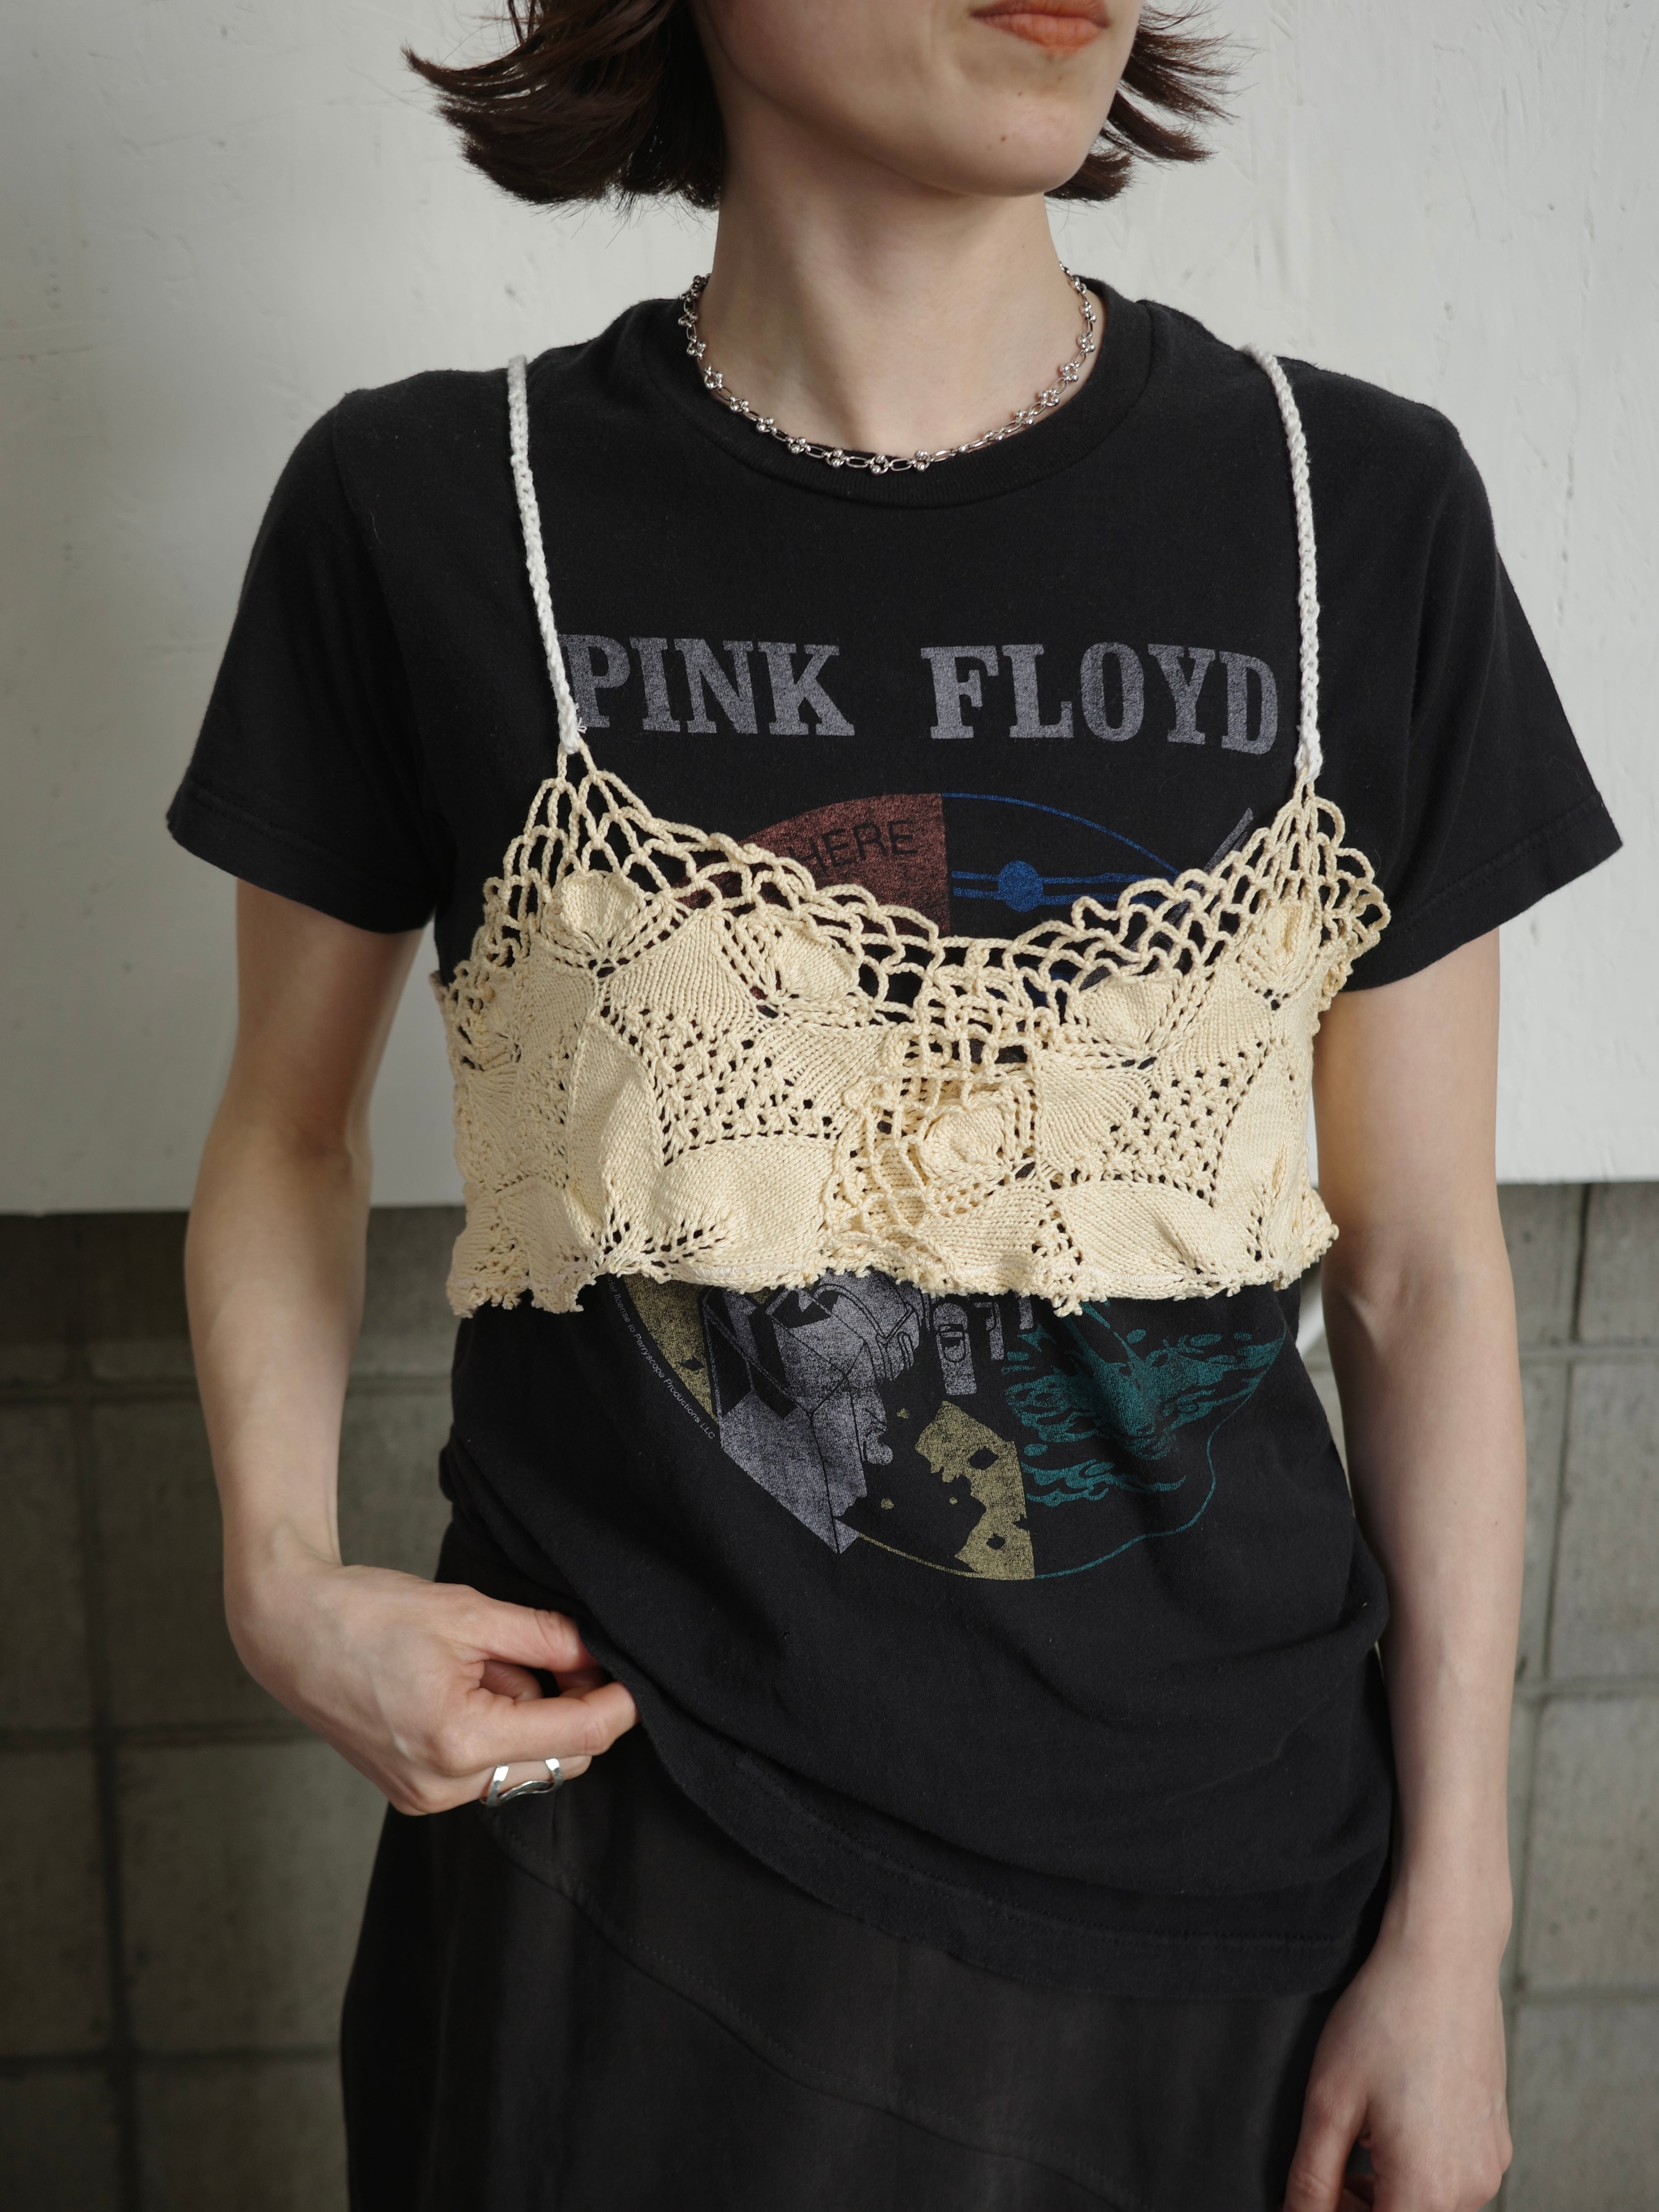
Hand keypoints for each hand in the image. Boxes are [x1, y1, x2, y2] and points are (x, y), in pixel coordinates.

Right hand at [227, 1542, 637, 1813]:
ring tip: (488, 1660)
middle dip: (571, 1707)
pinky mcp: (411, 1790)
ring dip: (528, 1715)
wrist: (290, 1629)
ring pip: (521, 1765)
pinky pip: (484, 1767)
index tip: (637, 1681)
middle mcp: (441, 1785)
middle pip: (554, 1760)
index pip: (574, 1737)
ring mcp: (423, 1795)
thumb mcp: (469, 1612)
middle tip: (558, 1650)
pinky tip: (468, 1684)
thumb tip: (597, 1652)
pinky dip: (495, 1727)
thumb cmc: (369, 1613)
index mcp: (459, 1741)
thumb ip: (544, 1635)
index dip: (615, 1706)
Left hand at [1283, 1914, 1510, 2211]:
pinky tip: (1394, 2121)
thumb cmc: (1385, 2020)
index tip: (1317, 2193)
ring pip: (1429, 2204)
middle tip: (1329, 2170)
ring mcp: (1490, 2165)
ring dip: (1389, 2191)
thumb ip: (1311, 2178)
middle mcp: (1470, 2190)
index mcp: (1427, 2190)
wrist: (1444, 1961)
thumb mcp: (1328, 2103)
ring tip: (1359, 2140)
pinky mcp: (1496, 2140)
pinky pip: (1452, 2177)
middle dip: (1360, 2207)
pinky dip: (1418, 2168)